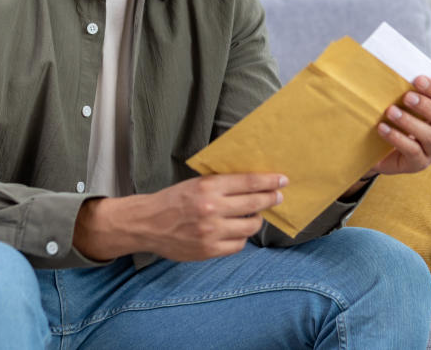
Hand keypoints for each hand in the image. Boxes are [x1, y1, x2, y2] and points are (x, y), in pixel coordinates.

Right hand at [73, 173, 286, 261]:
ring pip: (249, 227)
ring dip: (255, 221)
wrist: (147, 223)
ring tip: (253, 216)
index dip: (269, 181)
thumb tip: (254, 184)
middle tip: (278, 196)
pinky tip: (237, 232)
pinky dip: (241, 238)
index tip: (282, 180)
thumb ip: (222, 184)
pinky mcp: (208, 250)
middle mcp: (211, 208)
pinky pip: (238, 245)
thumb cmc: (173, 200)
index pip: (248, 182)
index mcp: (208, 187)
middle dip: (270, 199)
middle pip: (254, 204)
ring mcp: (211, 232)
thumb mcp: (196, 183)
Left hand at [369, 75, 430, 175]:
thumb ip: (402, 90)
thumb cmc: (395, 121)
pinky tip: (382, 128)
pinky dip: (397, 138)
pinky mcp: (419, 164)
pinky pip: (413, 151)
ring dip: (410, 122)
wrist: (381, 151)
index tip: (417, 79)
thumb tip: (386, 64)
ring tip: (390, 111)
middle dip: (427, 106)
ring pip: (429, 136)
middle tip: (406, 96)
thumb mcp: (401, 105)